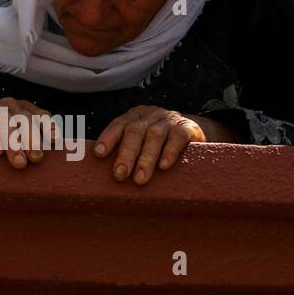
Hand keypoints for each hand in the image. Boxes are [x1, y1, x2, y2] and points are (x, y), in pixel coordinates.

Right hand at [0, 96, 59, 169]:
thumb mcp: (16, 137)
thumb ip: (31, 144)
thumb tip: (43, 161)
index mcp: (25, 110)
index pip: (41, 115)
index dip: (48, 126)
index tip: (54, 140)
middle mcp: (11, 106)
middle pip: (25, 120)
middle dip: (32, 139)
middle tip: (37, 158)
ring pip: (6, 123)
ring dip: (14, 143)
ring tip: (19, 163)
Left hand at [94, 106, 241, 183]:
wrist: (195, 133)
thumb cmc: (160, 145)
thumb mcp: (142, 143)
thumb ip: (126, 152)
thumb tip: (102, 175)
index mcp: (135, 118)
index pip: (118, 124)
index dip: (108, 138)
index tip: (99, 153)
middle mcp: (150, 116)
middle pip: (135, 131)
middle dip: (126, 154)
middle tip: (119, 175)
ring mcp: (169, 120)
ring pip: (154, 135)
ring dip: (146, 158)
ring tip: (139, 179)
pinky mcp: (187, 128)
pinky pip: (177, 138)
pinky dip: (169, 152)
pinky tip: (163, 167)